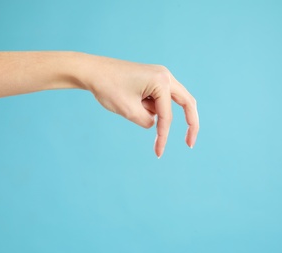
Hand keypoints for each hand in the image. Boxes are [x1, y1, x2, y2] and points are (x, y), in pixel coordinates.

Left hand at [82, 55, 199, 157]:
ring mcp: (160, 76)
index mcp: (161, 81)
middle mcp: (165, 76)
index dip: (163, 136)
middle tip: (190, 144)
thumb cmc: (108, 87)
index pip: (167, 115)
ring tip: (128, 104)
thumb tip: (155, 123)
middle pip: (186, 103)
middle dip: (190, 124)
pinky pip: (158, 99)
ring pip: (169, 102)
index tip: (158, 153)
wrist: (91, 71)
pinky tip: (130, 101)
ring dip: (156, 113)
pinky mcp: (152, 80)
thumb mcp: (129, 111)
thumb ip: (147, 122)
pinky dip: (150, 107)